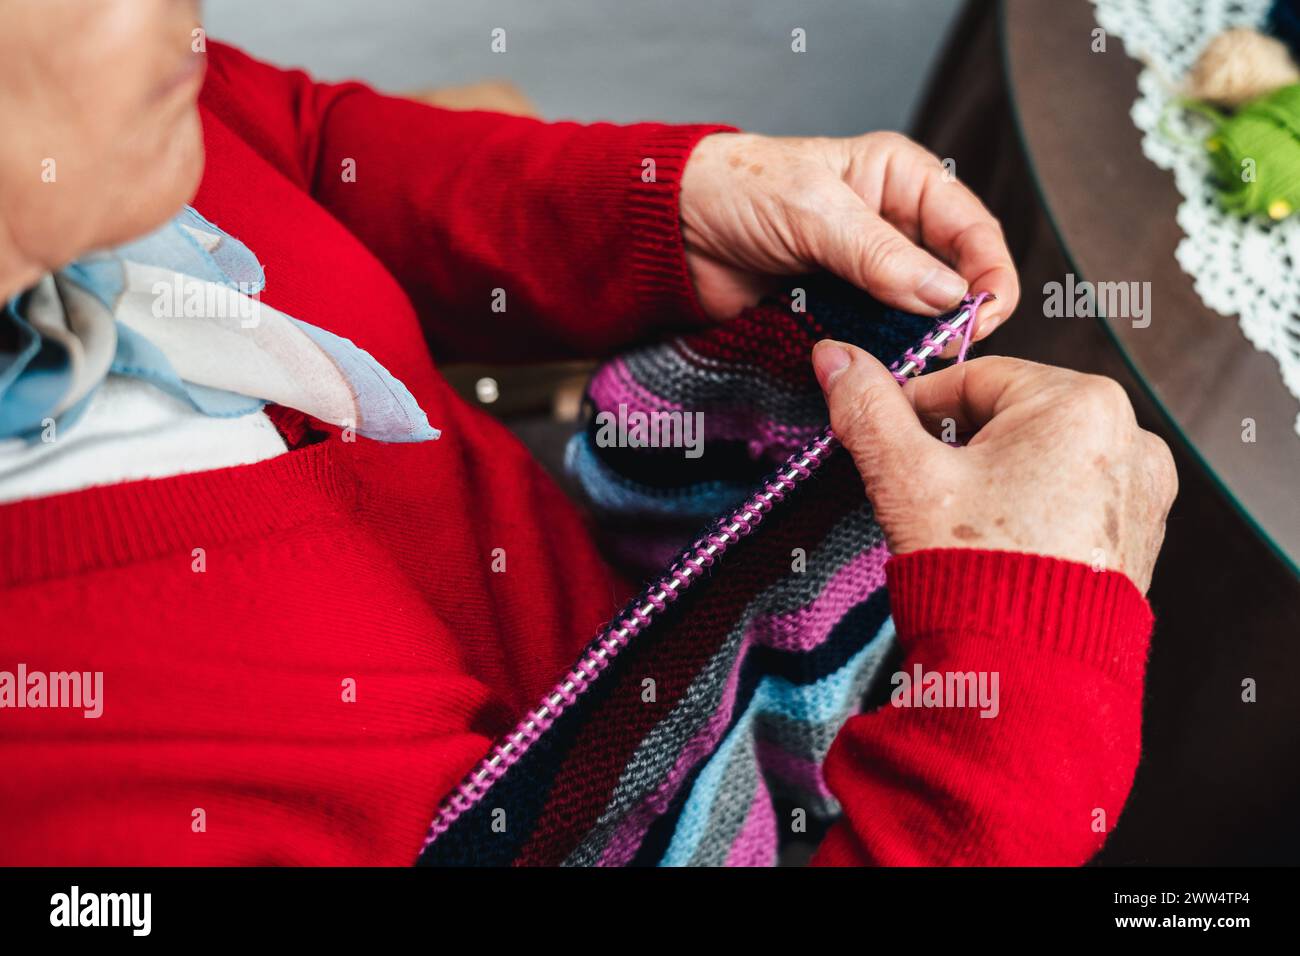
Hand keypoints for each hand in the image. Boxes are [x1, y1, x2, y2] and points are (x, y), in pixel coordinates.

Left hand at [679, 131, 1018, 334]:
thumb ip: (878, 255)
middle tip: (949, 350)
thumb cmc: (736, 190)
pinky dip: (884, 354)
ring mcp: (869, 271)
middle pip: (954, 277)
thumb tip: (945, 294)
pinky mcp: (841, 308)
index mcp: (903, 179)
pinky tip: (884, 370)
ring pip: (918, 315)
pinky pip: (877, 337)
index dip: (989, 274)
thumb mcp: (814, 212)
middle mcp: (894, 224)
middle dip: (958, 315)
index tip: (984, 317)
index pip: (972, 229)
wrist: (672, 232)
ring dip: (921, 341)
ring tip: (917, 366)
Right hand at [812, 344, 1176, 592]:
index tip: (888, 442)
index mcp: (1083, 402)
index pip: (975, 378)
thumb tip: (833, 355)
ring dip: (995, 475)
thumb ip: (868, 408)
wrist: (1029, 674)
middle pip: (1011, 415)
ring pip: (1040, 454)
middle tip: (924, 491)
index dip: (919, 408)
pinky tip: (1001, 543)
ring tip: (961, 523)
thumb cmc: (975, 571)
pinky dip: (1033, 506)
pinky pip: (1073, 494)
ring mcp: (1142, 487)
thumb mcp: (907, 478)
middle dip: (960, 445)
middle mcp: (1130, 435)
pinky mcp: (1141, 531)